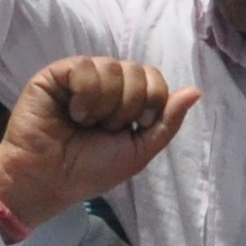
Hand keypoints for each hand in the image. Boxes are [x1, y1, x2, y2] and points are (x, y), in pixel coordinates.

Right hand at [0, 56, 198, 225]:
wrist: (48, 179)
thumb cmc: (89, 170)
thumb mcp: (138, 151)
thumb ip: (167, 121)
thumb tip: (196, 90)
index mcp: (126, 100)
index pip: (154, 78)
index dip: (151, 102)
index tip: (134, 127)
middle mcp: (105, 84)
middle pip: (137, 71)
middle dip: (128, 107)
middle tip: (105, 129)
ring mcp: (81, 77)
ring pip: (113, 67)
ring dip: (105, 104)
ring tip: (85, 123)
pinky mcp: (57, 74)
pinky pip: (86, 66)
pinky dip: (86, 95)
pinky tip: (73, 113)